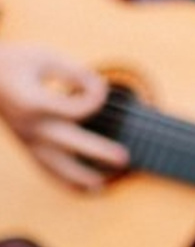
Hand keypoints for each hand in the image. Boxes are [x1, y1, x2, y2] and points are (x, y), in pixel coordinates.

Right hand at [0, 44, 122, 187]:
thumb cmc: (17, 62)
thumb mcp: (46, 57)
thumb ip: (75, 73)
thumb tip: (101, 89)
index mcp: (33, 102)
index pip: (75, 109)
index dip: (97, 96)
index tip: (102, 84)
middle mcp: (29, 125)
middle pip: (67, 143)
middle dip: (97, 151)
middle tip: (124, 159)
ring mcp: (25, 139)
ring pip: (54, 164)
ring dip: (79, 176)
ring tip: (101, 187)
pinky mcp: (26, 145)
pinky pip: (45, 168)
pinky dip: (63, 180)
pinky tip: (83, 189)